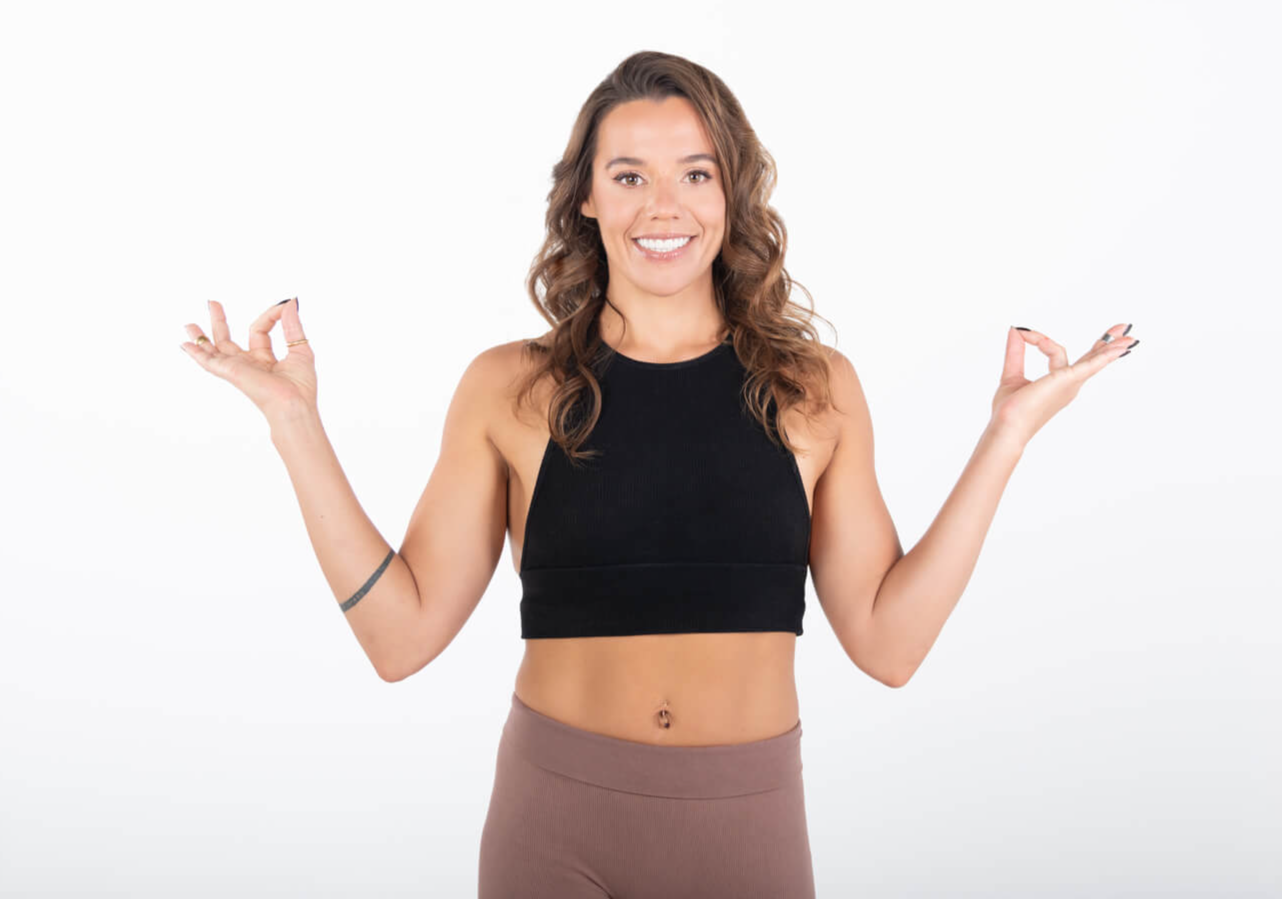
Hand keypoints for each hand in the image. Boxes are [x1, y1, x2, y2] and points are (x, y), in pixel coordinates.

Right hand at [179, 297, 316, 421]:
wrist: (293, 404)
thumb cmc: (301, 387)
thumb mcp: (300, 349)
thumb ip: (293, 326)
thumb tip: (291, 303)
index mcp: (265, 360)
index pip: (260, 330)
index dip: (271, 316)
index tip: (283, 306)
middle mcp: (248, 364)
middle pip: (228, 340)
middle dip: (219, 321)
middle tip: (212, 303)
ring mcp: (237, 368)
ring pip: (214, 349)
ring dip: (201, 336)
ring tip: (189, 324)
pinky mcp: (230, 371)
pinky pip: (209, 361)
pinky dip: (196, 353)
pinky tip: (185, 345)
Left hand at [987, 323, 1139, 447]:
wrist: (1007, 426)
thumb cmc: (1010, 411)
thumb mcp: (1012, 373)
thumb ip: (1016, 351)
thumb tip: (1015, 329)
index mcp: (1058, 383)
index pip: (1057, 353)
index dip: (1040, 340)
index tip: (1022, 332)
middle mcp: (1069, 384)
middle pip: (1091, 359)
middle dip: (1106, 344)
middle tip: (1123, 329)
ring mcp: (1071, 384)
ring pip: (1094, 360)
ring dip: (1110, 347)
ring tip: (1128, 336)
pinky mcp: (1068, 381)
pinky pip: (1090, 364)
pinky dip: (1105, 356)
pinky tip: (1119, 349)